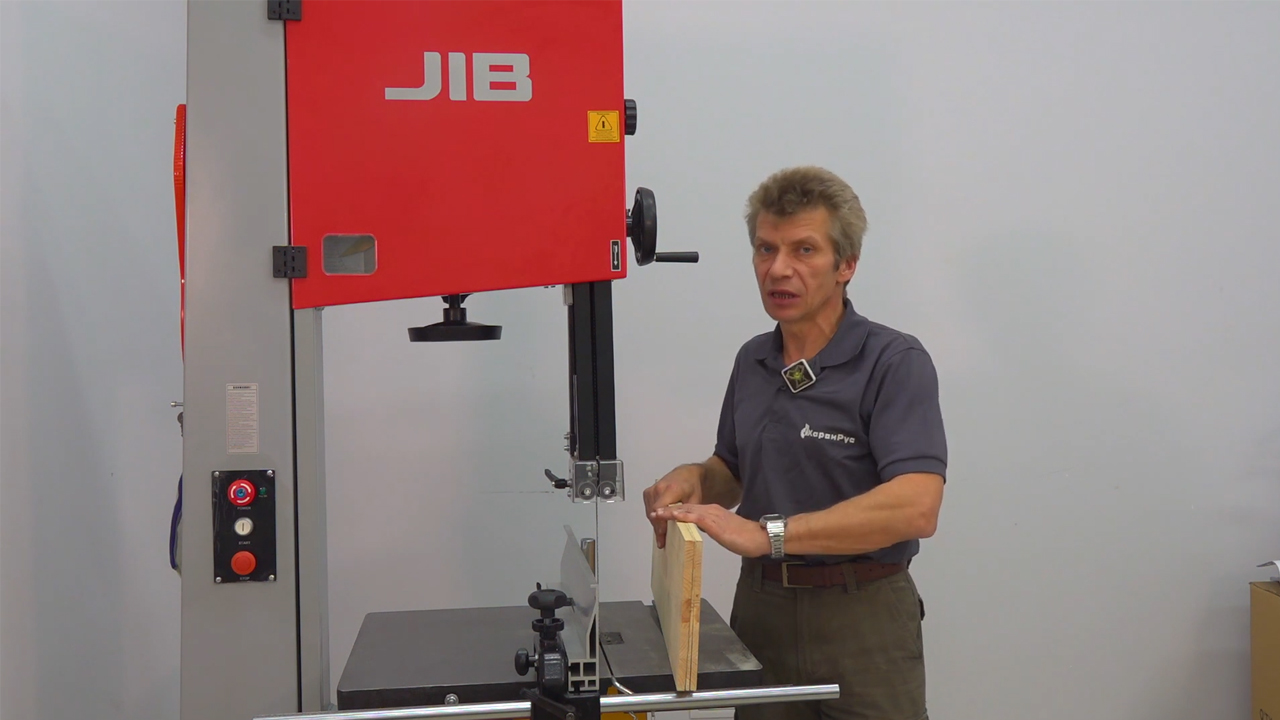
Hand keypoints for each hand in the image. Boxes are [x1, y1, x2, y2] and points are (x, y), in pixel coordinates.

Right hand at [644, 465, 702, 547]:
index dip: (660, 523)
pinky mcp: (648, 492)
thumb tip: (691, 530)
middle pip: (654, 513)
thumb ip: (689, 514)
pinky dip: (654, 517)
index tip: (661, 535)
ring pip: (650, 512)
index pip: (660, 508)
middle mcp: (659, 488)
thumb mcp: (694, 500)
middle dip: (658, 528)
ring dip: (656, 524)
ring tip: (661, 536)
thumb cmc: (691, 485)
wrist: (686, 474)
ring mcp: (652, 490)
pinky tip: (660, 524)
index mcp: (671, 489)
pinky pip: (648, 508)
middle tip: (662, 541)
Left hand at [650, 504, 770, 557]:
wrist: (760, 537)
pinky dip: (681, 516)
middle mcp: (711, 510)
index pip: (690, 509)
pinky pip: (694, 517)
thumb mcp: (724, 532)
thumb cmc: (746, 538)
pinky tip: (672, 516)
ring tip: (656, 513)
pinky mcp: (714, 523)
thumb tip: (701, 531)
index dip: (675, 511)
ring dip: (670, 512)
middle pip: (685, 508)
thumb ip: (713, 529)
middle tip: (654, 512)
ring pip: (687, 511)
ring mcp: (712, 515)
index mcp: (713, 512)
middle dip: (668, 510)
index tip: (663, 513)